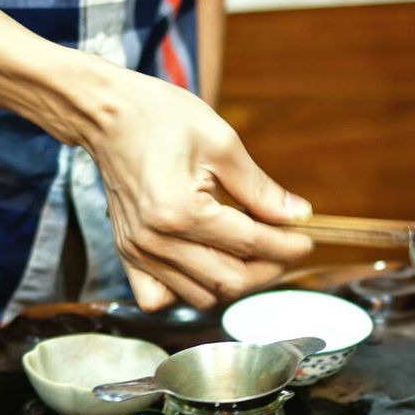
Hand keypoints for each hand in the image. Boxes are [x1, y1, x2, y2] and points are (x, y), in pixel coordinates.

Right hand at [81, 64, 312, 311]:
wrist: (107, 115)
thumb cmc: (160, 119)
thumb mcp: (221, 143)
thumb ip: (260, 189)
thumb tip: (298, 216)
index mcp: (179, 210)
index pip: (249, 244)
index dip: (286, 246)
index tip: (306, 241)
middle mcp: (155, 240)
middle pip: (229, 281)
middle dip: (267, 268)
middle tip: (284, 247)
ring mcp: (138, 252)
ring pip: (201, 296)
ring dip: (233, 280)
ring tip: (249, 251)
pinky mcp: (127, 256)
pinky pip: (161, 298)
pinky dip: (188, 291)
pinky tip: (204, 264)